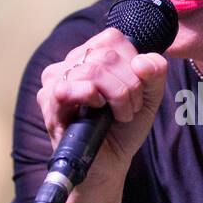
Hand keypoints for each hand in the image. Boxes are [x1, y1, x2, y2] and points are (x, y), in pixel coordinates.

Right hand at [36, 26, 167, 188]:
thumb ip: (155, 73)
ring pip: (92, 70)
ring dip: (117, 97)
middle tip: (128, 110)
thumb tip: (143, 61)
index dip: (133, 65)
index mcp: (92, 55)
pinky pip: (69, 87)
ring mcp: (55, 80)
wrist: (110, 164)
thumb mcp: (148, 97)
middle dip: (129, 86)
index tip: (136, 92)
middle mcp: (70, 62)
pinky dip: (92, 99)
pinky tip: (96, 113)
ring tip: (118, 115)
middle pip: (107, 55)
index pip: (114, 38)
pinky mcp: (48, 101)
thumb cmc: (123, 129)